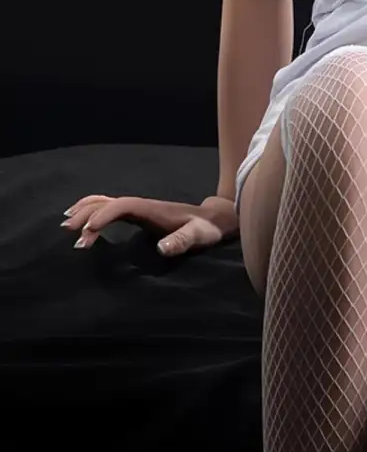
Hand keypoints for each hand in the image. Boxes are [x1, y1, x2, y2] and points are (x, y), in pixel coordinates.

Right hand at [60, 193, 238, 256]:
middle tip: (68, 229)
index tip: (88, 231)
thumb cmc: (206, 229)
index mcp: (151, 209)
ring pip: (107, 203)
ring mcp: (140, 209)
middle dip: (87, 213)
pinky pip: (111, 208)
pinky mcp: (139, 215)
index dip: (105, 215)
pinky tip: (84, 221)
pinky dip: (94, 211)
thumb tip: (162, 249)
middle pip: (109, 202)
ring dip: (87, 210)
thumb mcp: (197, 236)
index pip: (122, 206)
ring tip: (67, 222)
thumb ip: (182, 241)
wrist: (214, 219)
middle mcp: (142, 206)